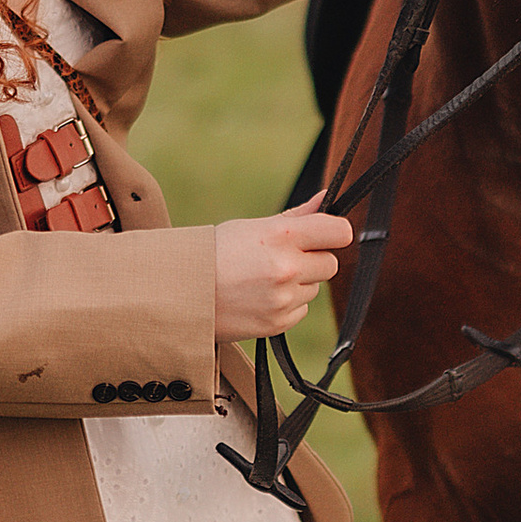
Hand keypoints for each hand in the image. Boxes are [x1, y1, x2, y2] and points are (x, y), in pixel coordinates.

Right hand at [213, 202, 353, 340]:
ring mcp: (283, 298)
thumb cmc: (216, 253)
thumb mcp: (252, 227)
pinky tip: (258, 298)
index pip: (339, 232)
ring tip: (262, 280)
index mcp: (281, 236)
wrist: (181, 292)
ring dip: (297, 284)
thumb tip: (327, 198)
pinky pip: (300, 310)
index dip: (334, 233)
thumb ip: (297, 216)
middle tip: (282, 259)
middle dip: (313, 261)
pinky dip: (285, 305)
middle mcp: (287, 268)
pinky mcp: (278, 323)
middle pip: (330, 264)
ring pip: (313, 289)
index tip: (325, 235)